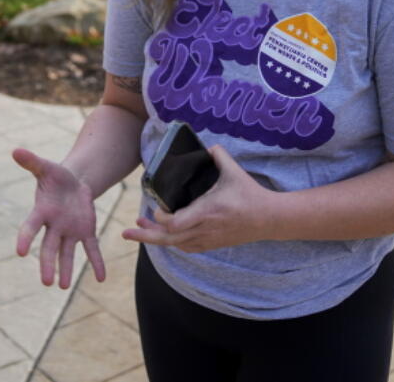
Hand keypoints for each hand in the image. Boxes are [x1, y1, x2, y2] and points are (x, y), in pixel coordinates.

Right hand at [13, 148, 105, 287]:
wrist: (72, 182)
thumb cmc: (56, 176)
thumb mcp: (46, 167)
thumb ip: (31, 162)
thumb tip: (15, 150)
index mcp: (42, 211)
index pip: (31, 227)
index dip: (26, 238)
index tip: (21, 252)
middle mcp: (54, 226)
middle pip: (50, 247)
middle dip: (48, 264)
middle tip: (47, 282)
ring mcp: (69, 231)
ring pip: (67, 253)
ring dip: (66, 269)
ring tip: (63, 287)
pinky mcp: (85, 231)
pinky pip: (91, 249)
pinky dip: (96, 263)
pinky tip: (101, 278)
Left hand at [121, 145, 274, 252]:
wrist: (268, 219)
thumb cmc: (250, 194)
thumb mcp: (234, 171)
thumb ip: (219, 155)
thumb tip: (206, 146)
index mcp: (207, 212)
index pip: (175, 224)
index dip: (160, 219)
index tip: (156, 207)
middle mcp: (204, 229)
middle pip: (168, 240)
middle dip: (145, 236)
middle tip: (125, 232)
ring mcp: (208, 239)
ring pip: (175, 245)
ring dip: (156, 238)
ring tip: (140, 229)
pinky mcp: (212, 244)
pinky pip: (186, 248)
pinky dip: (172, 242)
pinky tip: (164, 235)